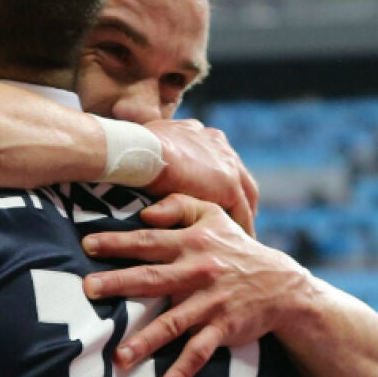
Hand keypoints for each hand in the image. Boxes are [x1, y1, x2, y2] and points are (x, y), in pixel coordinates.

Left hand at [82, 194, 312, 376]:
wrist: (282, 285)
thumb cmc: (236, 248)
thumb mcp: (213, 216)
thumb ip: (179, 206)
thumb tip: (144, 212)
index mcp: (191, 243)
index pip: (148, 241)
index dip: (118, 242)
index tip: (87, 245)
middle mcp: (197, 272)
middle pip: (152, 278)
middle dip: (119, 284)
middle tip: (88, 289)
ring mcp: (210, 303)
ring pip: (173, 323)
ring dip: (145, 341)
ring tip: (119, 358)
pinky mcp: (223, 329)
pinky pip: (199, 352)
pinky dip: (183, 372)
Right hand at [144, 119, 258, 234]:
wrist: (139, 151)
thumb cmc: (132, 149)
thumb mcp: (145, 144)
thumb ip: (154, 152)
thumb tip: (138, 161)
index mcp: (199, 133)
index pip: (217, 159)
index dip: (217, 178)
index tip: (214, 194)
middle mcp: (218, 144)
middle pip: (238, 175)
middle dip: (238, 196)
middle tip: (234, 219)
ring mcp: (227, 163)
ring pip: (245, 194)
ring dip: (243, 214)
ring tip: (238, 237)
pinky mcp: (228, 184)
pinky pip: (242, 212)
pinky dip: (242, 228)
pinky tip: (236, 243)